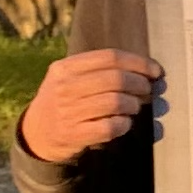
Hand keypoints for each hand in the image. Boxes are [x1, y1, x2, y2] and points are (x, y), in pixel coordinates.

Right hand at [22, 48, 158, 164]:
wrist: (36, 133)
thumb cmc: (63, 100)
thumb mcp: (68, 77)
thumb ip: (99, 70)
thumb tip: (146, 71)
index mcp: (65, 67)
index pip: (110, 57)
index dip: (138, 63)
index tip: (156, 71)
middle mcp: (64, 87)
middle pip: (115, 79)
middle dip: (140, 84)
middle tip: (148, 91)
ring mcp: (68, 112)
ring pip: (115, 102)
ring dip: (133, 105)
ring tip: (134, 107)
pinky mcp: (74, 134)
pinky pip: (109, 127)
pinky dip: (123, 124)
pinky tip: (123, 123)